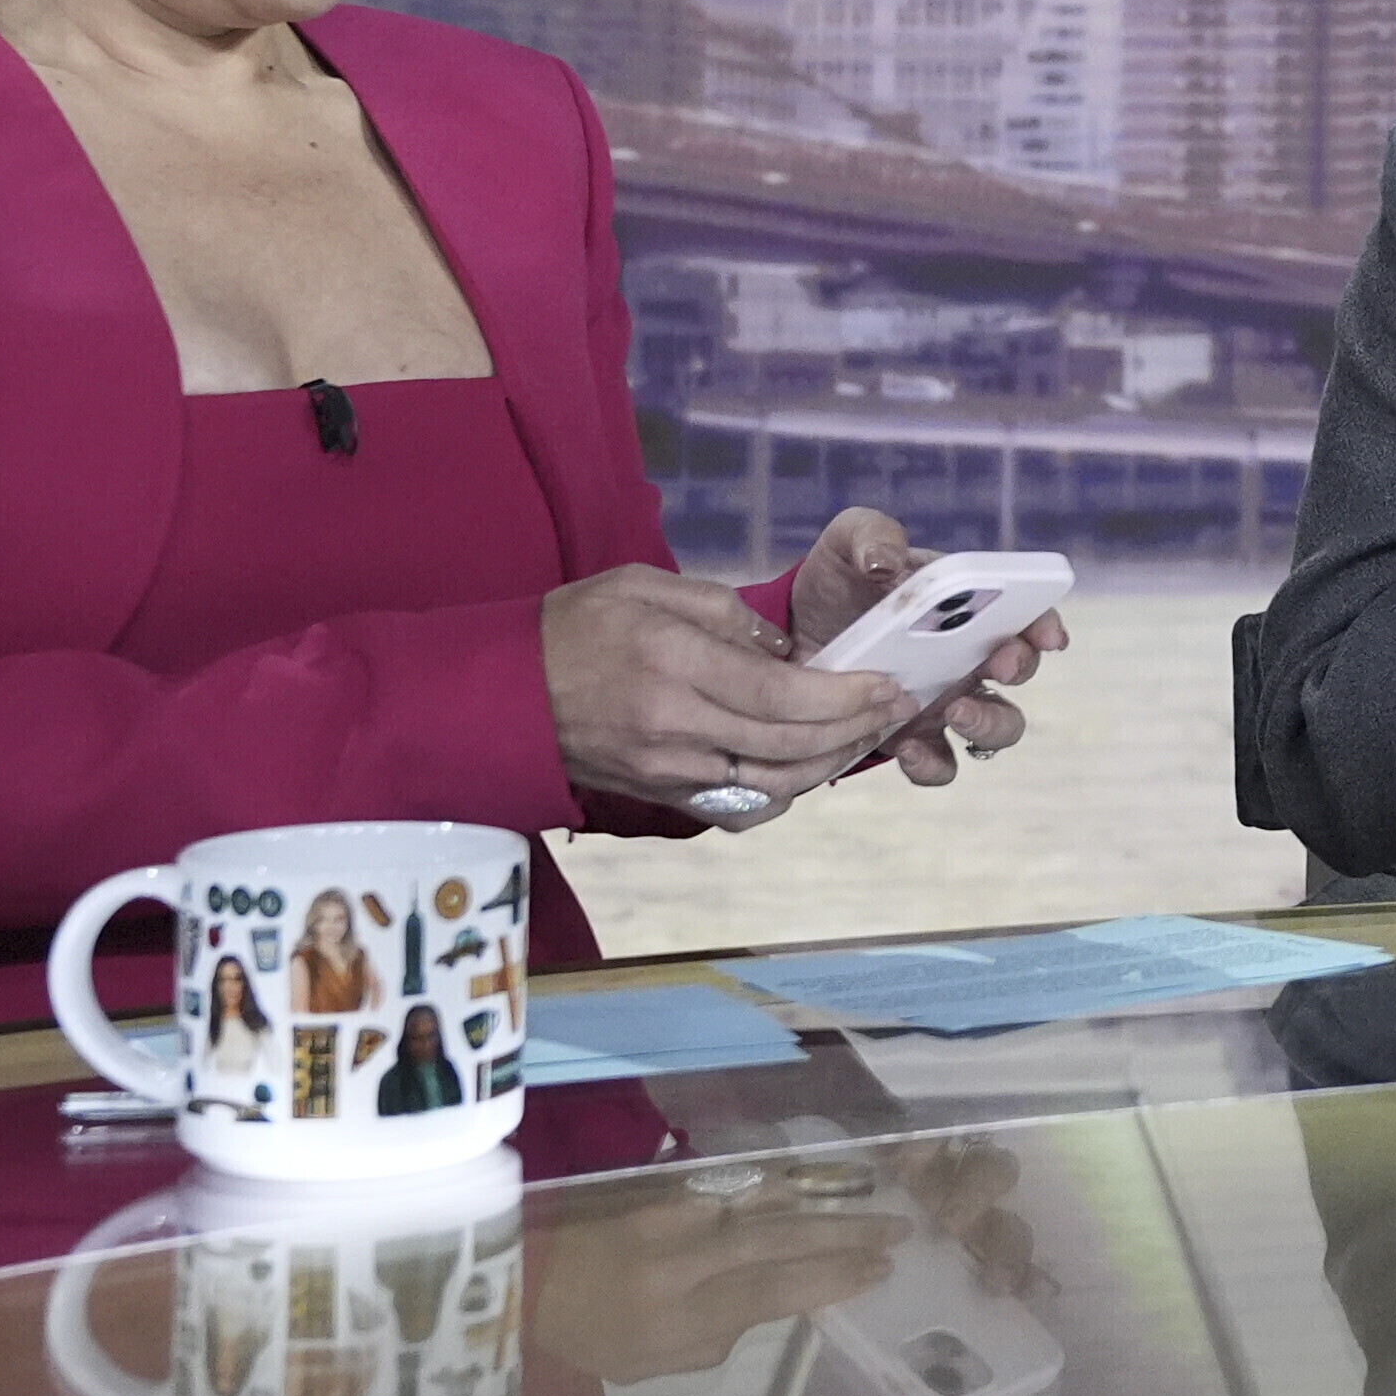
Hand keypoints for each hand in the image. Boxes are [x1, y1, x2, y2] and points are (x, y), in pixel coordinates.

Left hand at [534, 1132, 1035, 1382]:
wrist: (521, 1284)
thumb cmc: (592, 1339)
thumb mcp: (655, 1364)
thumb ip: (718, 1335)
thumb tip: (770, 1301)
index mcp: (678, 1318)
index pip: (772, 1291)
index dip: (831, 1278)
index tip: (880, 1271)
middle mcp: (680, 1264)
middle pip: (779, 1242)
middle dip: (845, 1235)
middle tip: (899, 1229)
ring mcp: (670, 1221)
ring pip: (762, 1206)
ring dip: (822, 1204)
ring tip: (873, 1202)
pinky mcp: (660, 1194)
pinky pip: (732, 1188)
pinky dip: (777, 1186)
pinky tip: (812, 1182)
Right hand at [545, 567, 913, 820]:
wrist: (503, 695)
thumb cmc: (575, 627)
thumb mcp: (645, 587)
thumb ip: (722, 612)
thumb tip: (786, 650)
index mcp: (672, 665)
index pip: (779, 692)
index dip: (843, 694)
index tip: (886, 683)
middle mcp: (674, 728)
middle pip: (789, 742)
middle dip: (853, 726)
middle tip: (892, 704)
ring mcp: (668, 772)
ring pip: (774, 784)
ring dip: (830, 763)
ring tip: (863, 733)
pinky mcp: (661, 796)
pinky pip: (740, 808)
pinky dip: (785, 793)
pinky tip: (808, 766)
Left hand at [778, 508, 1067, 789]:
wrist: (793, 636)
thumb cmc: (836, 584)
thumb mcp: (845, 546)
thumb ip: (869, 535)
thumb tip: (886, 561)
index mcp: (968, 606)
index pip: (1025, 612)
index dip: (1044, 623)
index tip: (1047, 634)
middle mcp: (969, 657)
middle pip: (1021, 671)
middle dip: (1020, 668)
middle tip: (998, 665)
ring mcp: (946, 703)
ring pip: (998, 727)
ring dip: (988, 723)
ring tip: (956, 712)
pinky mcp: (913, 739)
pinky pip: (940, 765)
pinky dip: (931, 764)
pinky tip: (907, 748)